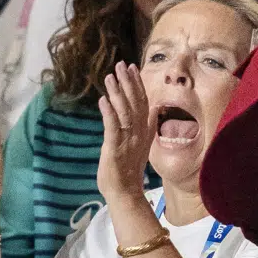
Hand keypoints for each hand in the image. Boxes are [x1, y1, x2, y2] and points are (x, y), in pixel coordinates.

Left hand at [96, 62, 156, 205]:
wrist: (126, 192)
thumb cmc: (130, 169)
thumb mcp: (142, 143)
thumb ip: (148, 125)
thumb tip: (154, 108)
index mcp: (144, 131)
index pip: (143, 102)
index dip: (138, 84)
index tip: (132, 68)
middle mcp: (138, 133)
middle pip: (135, 103)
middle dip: (128, 82)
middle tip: (121, 65)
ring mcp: (128, 140)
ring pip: (124, 111)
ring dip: (117, 93)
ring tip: (110, 77)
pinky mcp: (115, 148)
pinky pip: (112, 127)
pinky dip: (108, 112)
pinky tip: (103, 100)